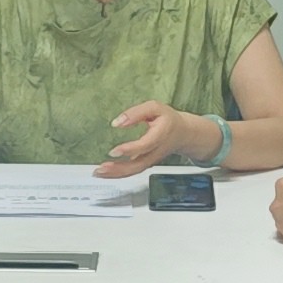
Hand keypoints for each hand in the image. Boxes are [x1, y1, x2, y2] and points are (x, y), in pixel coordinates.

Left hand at [97, 100, 216, 178]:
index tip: (114, 151)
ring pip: (135, 171)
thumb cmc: (167, 119)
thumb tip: (117, 123)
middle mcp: (156, 151)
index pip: (145, 145)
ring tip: (99, 172)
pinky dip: (119, 174)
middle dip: (119, 169)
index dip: (129, 150)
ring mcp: (151, 160)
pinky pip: (133, 171)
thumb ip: (136, 113)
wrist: (183, 133)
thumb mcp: (154, 108)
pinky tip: (106, 172)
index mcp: (160, 135)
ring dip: (116, 174)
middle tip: (101, 168)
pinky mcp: (147, 163)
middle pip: (138, 165)